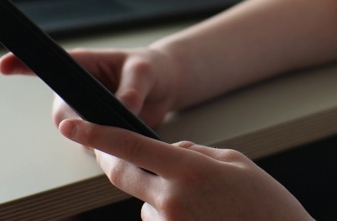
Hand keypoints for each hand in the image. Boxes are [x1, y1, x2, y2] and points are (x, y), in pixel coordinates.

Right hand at [0, 47, 178, 130]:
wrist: (163, 87)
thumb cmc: (150, 69)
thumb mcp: (144, 72)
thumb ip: (132, 89)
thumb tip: (123, 108)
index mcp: (83, 65)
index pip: (48, 63)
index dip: (23, 63)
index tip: (3, 65)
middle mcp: (77, 91)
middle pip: (62, 114)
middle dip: (77, 124)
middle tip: (106, 122)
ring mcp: (85, 114)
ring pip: (77, 135)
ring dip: (96, 138)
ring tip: (126, 127)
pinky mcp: (97, 132)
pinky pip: (94, 146)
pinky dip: (108, 148)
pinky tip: (126, 143)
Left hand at [60, 119, 312, 220]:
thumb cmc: (265, 205)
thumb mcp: (235, 162)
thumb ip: (193, 153)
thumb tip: (166, 154)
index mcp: (188, 170)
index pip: (130, 147)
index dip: (96, 134)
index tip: (71, 125)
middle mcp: (172, 201)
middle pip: (123, 176)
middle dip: (113, 161)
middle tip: (111, 152)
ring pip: (147, 202)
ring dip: (162, 196)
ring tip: (207, 204)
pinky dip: (173, 216)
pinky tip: (205, 217)